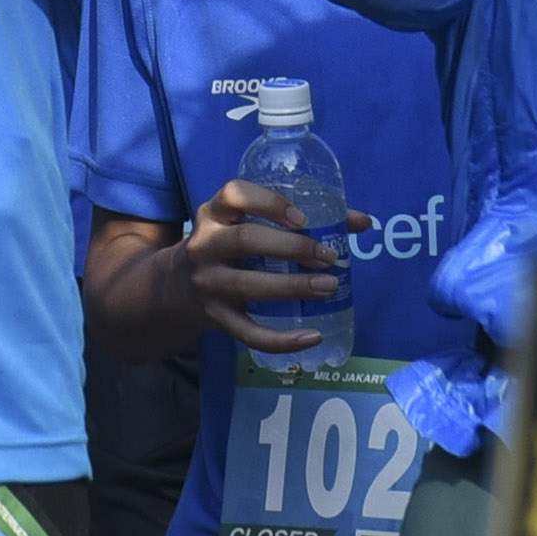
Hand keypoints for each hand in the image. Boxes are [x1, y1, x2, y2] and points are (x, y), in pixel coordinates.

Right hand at [170, 180, 368, 354]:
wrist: (175, 287)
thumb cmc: (227, 249)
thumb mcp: (242, 225)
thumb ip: (298, 221)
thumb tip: (362, 222)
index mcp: (213, 215)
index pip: (233, 195)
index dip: (267, 203)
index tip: (302, 217)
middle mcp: (204, 245)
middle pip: (244, 240)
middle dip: (291, 248)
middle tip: (328, 257)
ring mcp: (207, 283)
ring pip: (248, 286)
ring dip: (293, 287)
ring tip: (329, 287)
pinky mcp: (216, 317)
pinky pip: (248, 333)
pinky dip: (282, 340)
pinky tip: (312, 336)